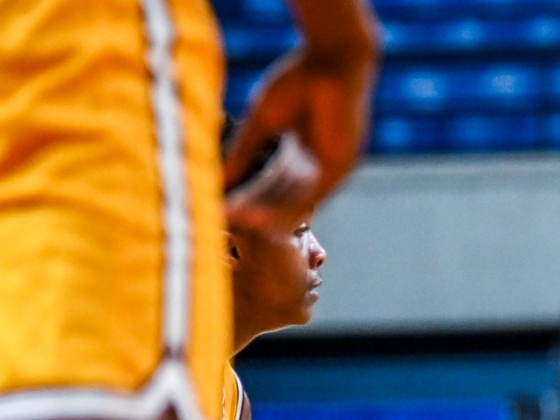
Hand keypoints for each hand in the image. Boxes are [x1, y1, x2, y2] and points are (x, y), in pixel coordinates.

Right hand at [225, 38, 376, 219]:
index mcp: (304, 151)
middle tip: (224, 219)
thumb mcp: (263, 121)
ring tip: (235, 221)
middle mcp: (319, 166)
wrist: (332, 58)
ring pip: (295, 201)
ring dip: (264, 214)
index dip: (247, 194)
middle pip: (282, 196)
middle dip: (252, 209)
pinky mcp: (340, 168)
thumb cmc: (299, 79)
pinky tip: (259, 216)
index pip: (273, 182)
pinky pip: (309, 196)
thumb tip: (220, 178)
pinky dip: (283, 207)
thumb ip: (244, 150)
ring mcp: (331, 169)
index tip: (221, 203)